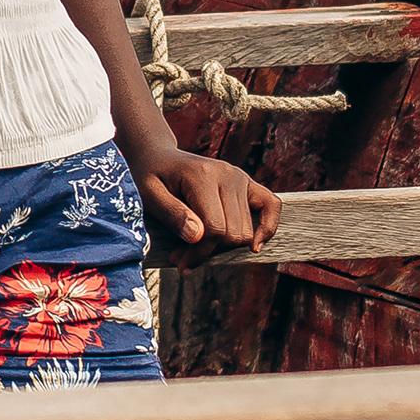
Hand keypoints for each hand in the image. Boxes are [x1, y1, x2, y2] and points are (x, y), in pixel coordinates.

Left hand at [137, 152, 279, 266]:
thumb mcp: (148, 195)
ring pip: (247, 232)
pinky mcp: (247, 182)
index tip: (178, 262)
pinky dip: (267, 228)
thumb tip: (198, 236)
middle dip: (208, 253)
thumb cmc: (149, 177)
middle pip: (233, 234)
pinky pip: (272, 206)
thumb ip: (172, 214)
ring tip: (195, 248)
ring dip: (223, 249)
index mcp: (202, 175)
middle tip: (181, 255)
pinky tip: (253, 246)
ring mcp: (240, 177)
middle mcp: (227, 174)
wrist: (158, 157)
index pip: (215, 229)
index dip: (198, 253)